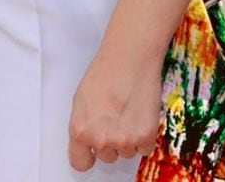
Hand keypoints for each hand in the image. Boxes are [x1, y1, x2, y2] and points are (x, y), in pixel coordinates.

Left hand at [67, 51, 161, 171]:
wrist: (129, 59)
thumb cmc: (105, 74)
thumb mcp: (81, 102)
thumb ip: (84, 126)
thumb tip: (88, 140)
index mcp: (80, 130)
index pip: (80, 164)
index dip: (87, 157)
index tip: (92, 154)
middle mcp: (100, 139)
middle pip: (106, 157)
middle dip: (110, 142)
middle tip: (114, 118)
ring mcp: (124, 140)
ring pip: (126, 153)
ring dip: (128, 138)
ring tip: (127, 113)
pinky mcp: (145, 137)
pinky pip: (144, 149)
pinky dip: (144, 137)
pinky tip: (139, 117)